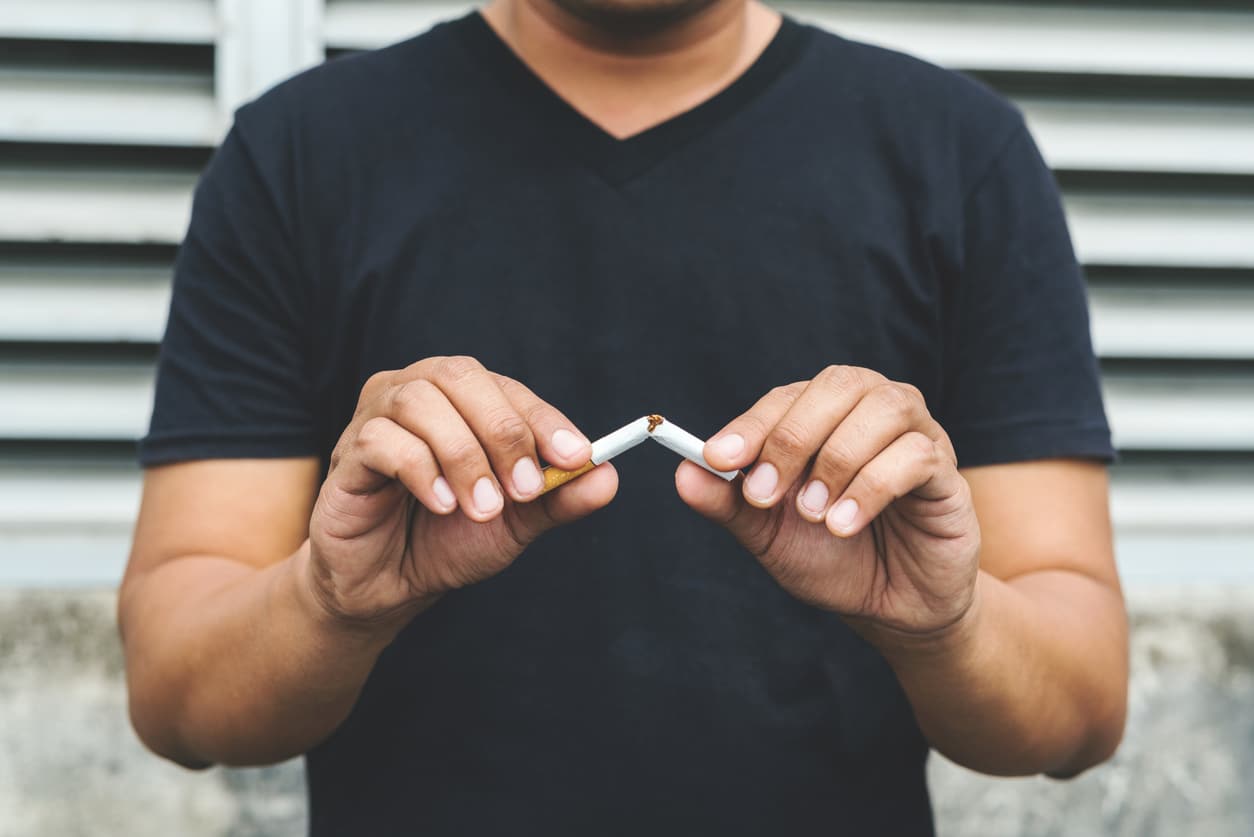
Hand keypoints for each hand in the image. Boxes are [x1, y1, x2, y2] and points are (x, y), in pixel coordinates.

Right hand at [307, 356, 616, 628]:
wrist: (387, 586)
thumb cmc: (448, 539)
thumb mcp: (516, 522)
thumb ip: (558, 498)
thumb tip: (608, 476)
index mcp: (463, 398)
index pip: (508, 389)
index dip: (544, 420)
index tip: (576, 458)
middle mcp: (418, 391)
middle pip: (462, 377)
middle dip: (504, 432)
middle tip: (525, 490)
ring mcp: (377, 416)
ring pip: (421, 403)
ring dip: (463, 456)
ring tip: (481, 508)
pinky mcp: (349, 451)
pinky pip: (383, 439)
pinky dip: (421, 470)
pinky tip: (442, 505)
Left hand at [676, 366, 980, 642]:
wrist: (892, 610)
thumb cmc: (831, 559)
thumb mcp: (769, 535)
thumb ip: (729, 503)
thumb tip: (683, 474)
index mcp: (825, 415)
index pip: (786, 397)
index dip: (752, 424)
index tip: (718, 459)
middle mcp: (871, 411)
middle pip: (837, 385)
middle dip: (793, 437)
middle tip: (766, 493)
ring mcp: (916, 435)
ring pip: (882, 409)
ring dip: (837, 461)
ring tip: (814, 515)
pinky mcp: (946, 472)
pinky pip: (915, 454)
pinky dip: (871, 488)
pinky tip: (845, 526)